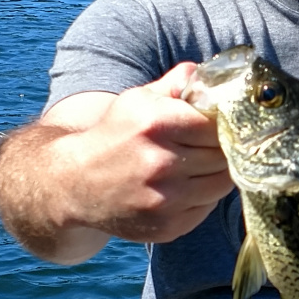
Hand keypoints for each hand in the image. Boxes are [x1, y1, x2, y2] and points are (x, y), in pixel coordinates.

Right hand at [0, 62, 236, 263]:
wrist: (75, 184)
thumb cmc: (115, 136)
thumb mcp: (138, 100)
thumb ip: (176, 82)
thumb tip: (208, 72)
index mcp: (156, 124)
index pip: (217, 123)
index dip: (222, 122)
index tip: (219, 123)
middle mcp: (160, 163)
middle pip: (222, 154)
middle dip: (221, 147)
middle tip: (210, 145)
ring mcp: (165, 199)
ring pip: (221, 183)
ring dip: (217, 173)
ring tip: (199, 165)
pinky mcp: (168, 226)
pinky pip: (207, 207)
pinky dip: (204, 196)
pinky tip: (186, 186)